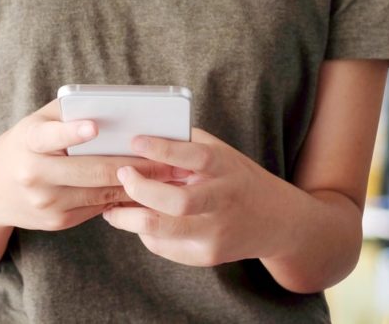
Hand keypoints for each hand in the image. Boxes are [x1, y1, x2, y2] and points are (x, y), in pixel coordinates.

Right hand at [0, 99, 192, 231]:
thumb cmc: (22, 146)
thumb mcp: (35, 124)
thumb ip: (68, 113)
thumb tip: (116, 109)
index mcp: (27, 142)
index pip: (49, 136)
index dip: (72, 132)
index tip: (95, 126)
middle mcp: (34, 174)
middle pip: (92, 170)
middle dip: (136, 165)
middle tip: (170, 160)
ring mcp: (46, 202)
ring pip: (102, 192)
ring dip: (139, 184)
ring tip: (170, 175)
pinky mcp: (57, 221)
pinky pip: (98, 208)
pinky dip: (123, 197)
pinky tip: (147, 190)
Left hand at [102, 128, 290, 265]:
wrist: (277, 220)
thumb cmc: (236, 177)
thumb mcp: (220, 153)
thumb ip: (185, 143)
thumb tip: (138, 133)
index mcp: (226, 169)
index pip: (193, 157)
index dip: (162, 149)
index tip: (134, 141)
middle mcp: (223, 202)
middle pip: (176, 202)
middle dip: (139, 189)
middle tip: (121, 175)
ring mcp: (215, 233)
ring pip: (159, 230)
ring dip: (126, 218)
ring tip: (111, 207)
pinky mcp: (206, 256)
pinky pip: (161, 246)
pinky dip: (142, 232)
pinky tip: (136, 219)